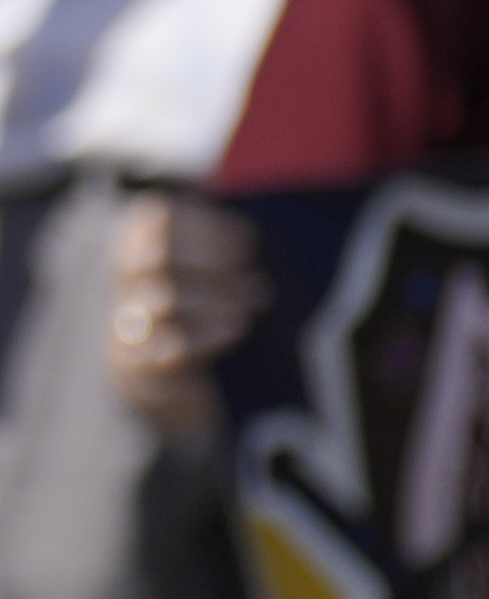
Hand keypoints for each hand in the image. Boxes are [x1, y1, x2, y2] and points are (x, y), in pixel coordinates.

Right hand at [106, 192, 260, 438]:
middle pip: (157, 257)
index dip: (206, 227)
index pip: (159, 219)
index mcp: (140, 245)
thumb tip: (233, 215)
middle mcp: (126, 283)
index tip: (247, 245)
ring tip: (253, 303)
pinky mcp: (135, 367)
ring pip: (162, 300)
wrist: (171, 384)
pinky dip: (204, 337)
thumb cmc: (208, 308)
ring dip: (214, 299)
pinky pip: (164, 348)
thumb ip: (226, 236)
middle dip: (212, 264)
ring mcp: (125, 324)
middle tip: (253, 280)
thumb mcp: (218, 265)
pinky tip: (235, 331)